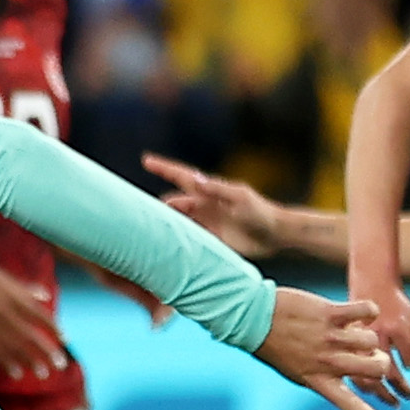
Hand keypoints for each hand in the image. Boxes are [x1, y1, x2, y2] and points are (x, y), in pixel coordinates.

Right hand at [0, 259, 69, 379]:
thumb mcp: (2, 276)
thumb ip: (25, 287)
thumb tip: (47, 294)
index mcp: (12, 295)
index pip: (39, 314)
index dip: (53, 327)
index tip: (66, 340)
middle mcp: (4, 311)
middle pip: (30, 334)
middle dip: (46, 351)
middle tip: (60, 365)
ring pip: (14, 346)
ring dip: (29, 360)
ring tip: (42, 373)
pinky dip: (6, 362)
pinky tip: (16, 372)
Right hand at [141, 152, 283, 253]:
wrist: (274, 234)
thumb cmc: (260, 211)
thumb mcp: (240, 196)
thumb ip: (217, 188)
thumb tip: (195, 179)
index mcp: (208, 191)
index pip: (181, 176)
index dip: (163, 167)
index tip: (146, 159)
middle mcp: (202, 205)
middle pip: (171, 203)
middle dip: (154, 207)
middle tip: (134, 214)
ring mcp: (204, 222)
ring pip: (175, 223)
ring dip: (162, 227)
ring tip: (143, 234)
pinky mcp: (208, 240)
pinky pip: (186, 241)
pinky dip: (174, 243)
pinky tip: (162, 250)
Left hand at [256, 290, 398, 409]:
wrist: (254, 318)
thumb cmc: (278, 346)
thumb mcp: (299, 371)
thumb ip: (328, 376)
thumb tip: (361, 370)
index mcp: (319, 382)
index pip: (350, 407)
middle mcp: (327, 363)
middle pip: (377, 369)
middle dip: (382, 362)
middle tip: (375, 355)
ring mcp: (329, 338)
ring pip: (372, 339)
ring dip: (367, 333)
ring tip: (353, 329)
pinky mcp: (329, 314)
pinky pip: (366, 311)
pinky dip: (369, 310)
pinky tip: (360, 312)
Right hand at [345, 278, 409, 404]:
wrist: (370, 281)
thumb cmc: (395, 302)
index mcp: (398, 328)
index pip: (408, 360)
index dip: (409, 366)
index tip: (409, 375)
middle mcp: (380, 335)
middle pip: (388, 373)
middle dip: (399, 389)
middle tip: (409, 398)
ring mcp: (360, 340)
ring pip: (367, 374)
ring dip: (381, 393)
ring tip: (391, 402)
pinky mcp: (347, 343)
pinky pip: (353, 369)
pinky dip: (364, 384)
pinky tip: (371, 391)